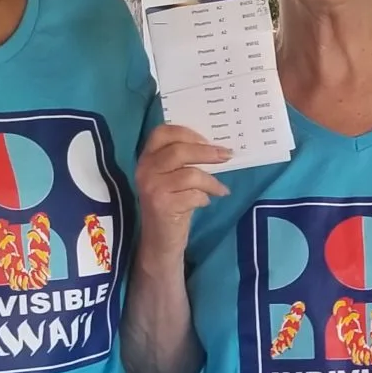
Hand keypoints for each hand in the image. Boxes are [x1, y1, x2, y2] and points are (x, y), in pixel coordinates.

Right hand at [135, 124, 231, 255]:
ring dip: (211, 181)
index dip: (186, 133)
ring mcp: (152, 187)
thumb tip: (216, 146)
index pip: (162, 133)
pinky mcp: (162, 205)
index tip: (207, 139)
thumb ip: (183, 160)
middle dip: (207, 152)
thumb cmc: (171, 204)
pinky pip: (193, 195)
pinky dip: (204, 198)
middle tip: (226, 156)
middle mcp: (145, 169)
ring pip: (190, 174)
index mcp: (147, 158)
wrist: (160, 239)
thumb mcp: (172, 178)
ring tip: (220, 189)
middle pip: (179, 150)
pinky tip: (206, 202)